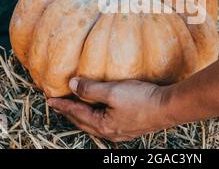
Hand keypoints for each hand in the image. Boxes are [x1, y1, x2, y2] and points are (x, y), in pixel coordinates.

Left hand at [47, 77, 173, 141]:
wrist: (168, 107)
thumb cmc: (141, 99)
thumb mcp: (112, 91)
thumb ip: (90, 89)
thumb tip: (72, 85)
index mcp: (102, 125)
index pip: (76, 114)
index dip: (62, 105)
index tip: (50, 99)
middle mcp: (110, 132)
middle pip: (83, 122)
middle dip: (70, 113)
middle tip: (59, 104)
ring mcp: (121, 132)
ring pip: (95, 124)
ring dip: (83, 116)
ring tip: (76, 108)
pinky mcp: (130, 127)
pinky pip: (106, 123)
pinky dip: (96, 116)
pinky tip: (101, 112)